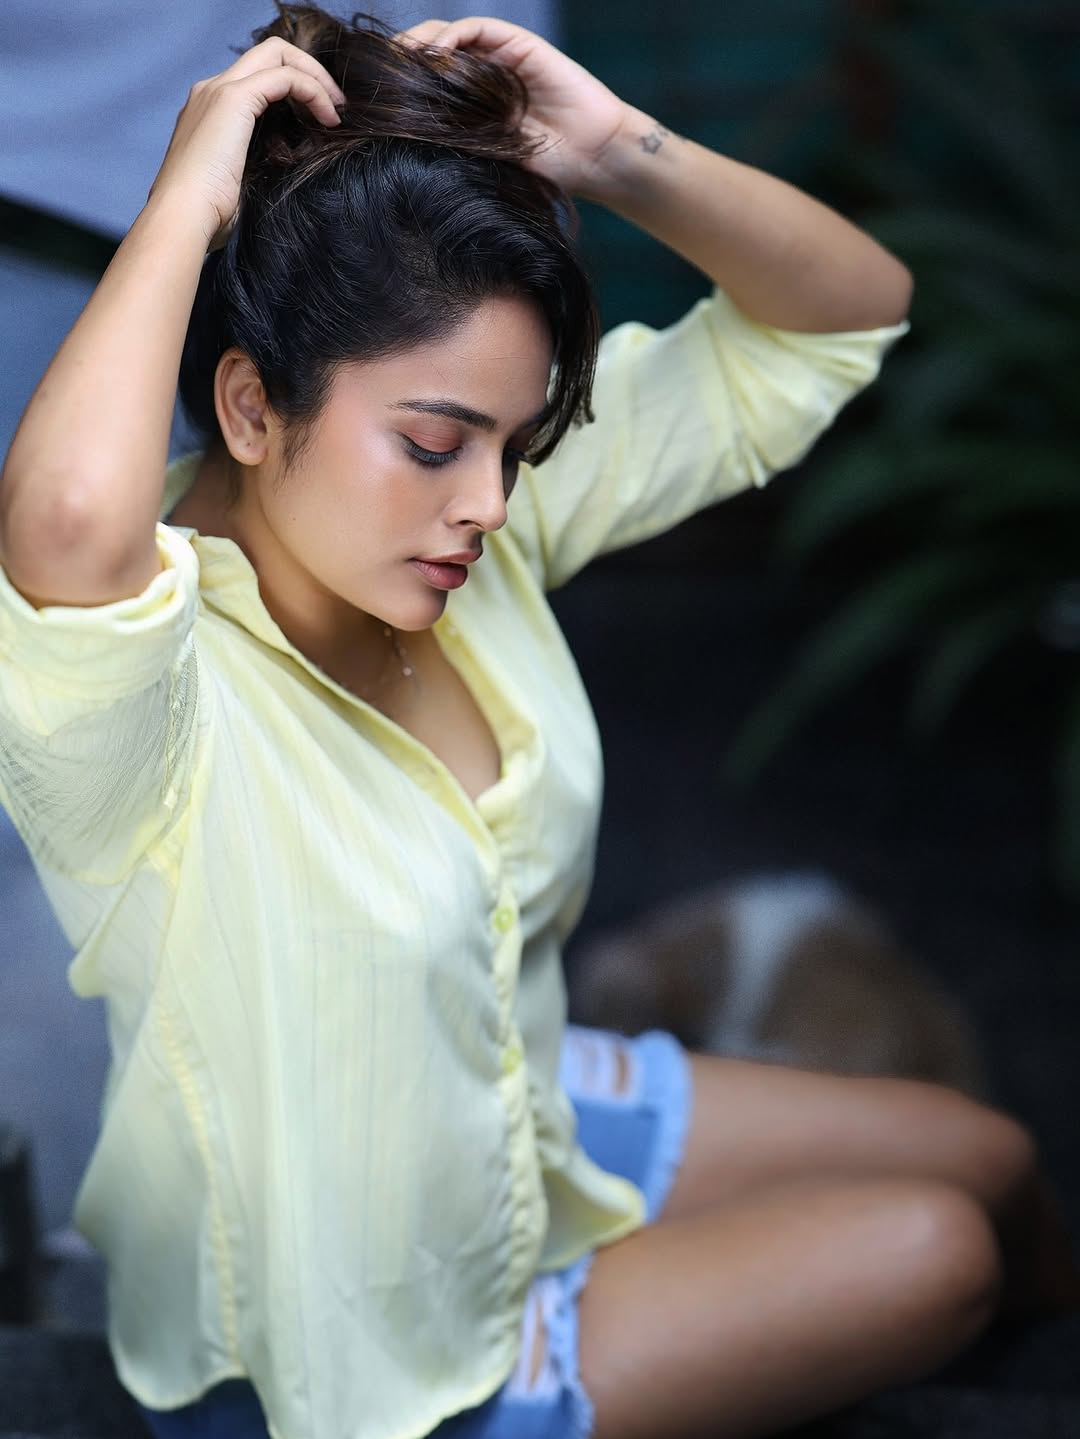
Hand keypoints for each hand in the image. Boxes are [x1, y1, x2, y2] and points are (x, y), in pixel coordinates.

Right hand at [148, 39, 344, 249]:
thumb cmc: (209, 217)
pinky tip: (329, 119)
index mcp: (210, 110)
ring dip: (315, 76)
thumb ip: (258, 164)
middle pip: (268, 53)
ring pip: (276, 53)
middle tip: (336, 104)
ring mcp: (219, 90)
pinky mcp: (233, 99)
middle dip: (309, 69)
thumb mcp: (239, 184)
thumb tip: (288, 171)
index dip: (295, 88)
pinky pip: (285, 77)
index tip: (323, 119)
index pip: (257, 76)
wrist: (182, 217)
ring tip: (336, 110)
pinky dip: (313, 90)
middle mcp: (211, 90)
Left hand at [399, 17, 630, 198]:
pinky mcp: (520, 45)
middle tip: (379, 76)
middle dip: (403, 59)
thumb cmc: (551, 168)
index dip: (403, 84)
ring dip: (420, 42)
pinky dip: (451, 36)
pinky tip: (434, 55)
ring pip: (450, 35)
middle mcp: (487, 74)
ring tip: (399, 61)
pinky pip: (478, 28)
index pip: (431, 82)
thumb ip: (458, 144)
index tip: (377, 100)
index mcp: (476, 103)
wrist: (595, 158)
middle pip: (434, 52)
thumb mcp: (491, 159)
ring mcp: (502, 56)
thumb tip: (405, 145)